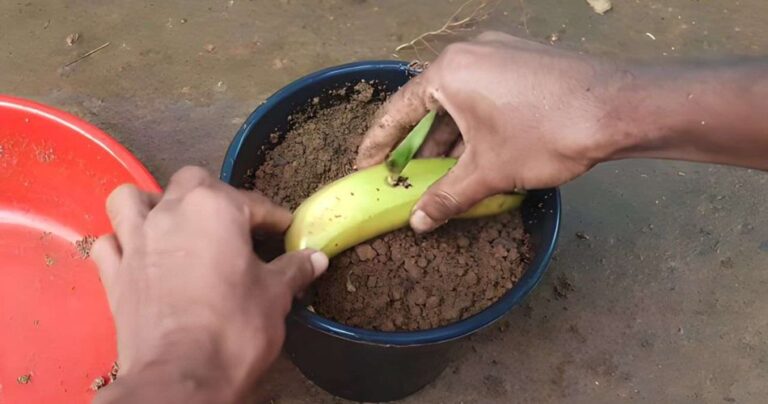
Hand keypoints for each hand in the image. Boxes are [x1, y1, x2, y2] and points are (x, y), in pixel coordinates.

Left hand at [92, 167, 327, 402]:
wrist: (182, 376)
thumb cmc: (235, 328)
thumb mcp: (275, 296)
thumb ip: (293, 269)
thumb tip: (315, 258)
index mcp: (216, 209)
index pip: (254, 203)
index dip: (274, 218)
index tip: (285, 232)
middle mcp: (171, 212)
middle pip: (192, 183)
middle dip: (215, 196)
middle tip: (234, 226)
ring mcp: (136, 241)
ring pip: (132, 199)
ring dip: (152, 204)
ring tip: (173, 223)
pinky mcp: (114, 273)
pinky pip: (109, 244)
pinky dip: (122, 244)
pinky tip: (139, 256)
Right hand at [358, 32, 622, 231]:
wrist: (619, 108)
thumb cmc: (545, 134)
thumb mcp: (489, 171)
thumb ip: (447, 197)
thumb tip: (419, 223)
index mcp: (449, 72)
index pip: (398, 110)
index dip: (379, 144)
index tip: (366, 167)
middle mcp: (471, 53)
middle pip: (430, 104)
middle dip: (419, 146)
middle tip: (407, 177)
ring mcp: (501, 53)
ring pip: (462, 101)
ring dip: (450, 138)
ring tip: (443, 175)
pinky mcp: (526, 62)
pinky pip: (487, 94)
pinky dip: (476, 125)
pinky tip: (480, 154)